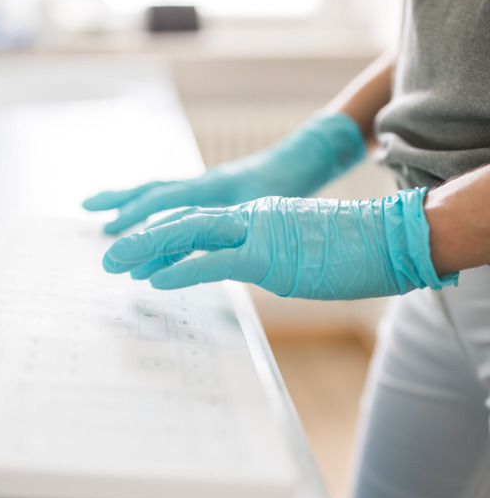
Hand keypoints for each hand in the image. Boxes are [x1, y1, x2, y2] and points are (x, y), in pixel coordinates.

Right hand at [82, 112, 366, 233]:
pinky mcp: (205, 195)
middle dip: (118, 201)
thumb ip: (238, 224)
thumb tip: (213, 250)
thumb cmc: (286, 185)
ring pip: (156, 193)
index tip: (112, 229)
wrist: (300, 162)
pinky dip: (149, 214)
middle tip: (87, 211)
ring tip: (100, 217)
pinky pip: (169, 203)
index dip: (137, 214)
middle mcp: (198, 183)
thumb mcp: (265, 207)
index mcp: (209, 186)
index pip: (164, 199)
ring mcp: (200, 188)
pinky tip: (140, 224)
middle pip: (150, 190)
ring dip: (127, 203)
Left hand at [102, 189, 457, 299]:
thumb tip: (258, 268)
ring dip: (148, 249)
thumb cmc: (351, 248)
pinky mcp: (267, 254)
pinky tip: (154, 280)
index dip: (164, 235)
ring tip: (116, 261)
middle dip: (142, 238)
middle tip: (109, 254)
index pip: (199, 224)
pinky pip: (214, 262)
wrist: (389, 237)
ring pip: (190, 234)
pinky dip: (180, 270)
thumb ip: (270, 256)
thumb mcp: (299, 252)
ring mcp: (257, 231)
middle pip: (184, 222)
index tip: (137, 252)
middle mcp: (249, 218)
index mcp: (255, 218)